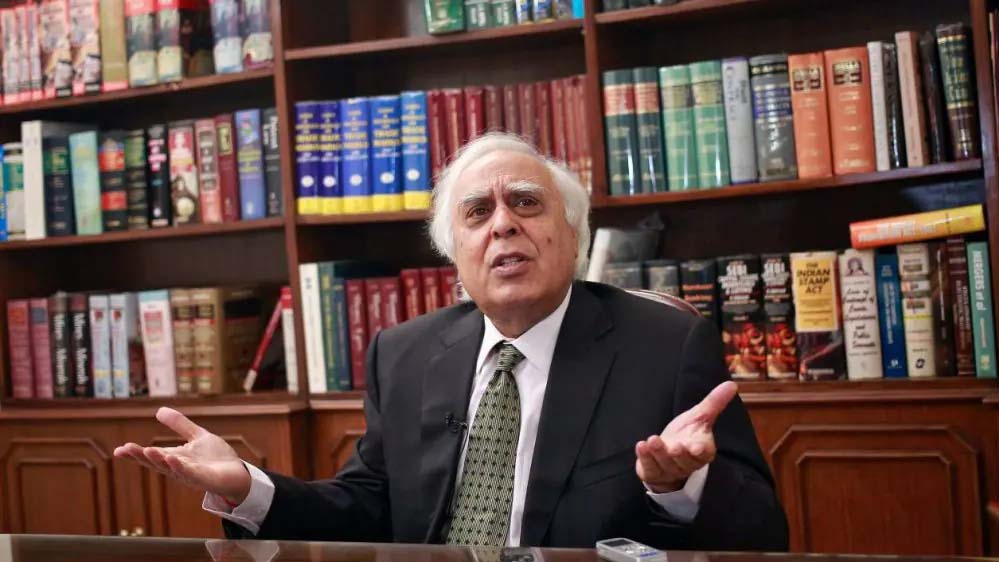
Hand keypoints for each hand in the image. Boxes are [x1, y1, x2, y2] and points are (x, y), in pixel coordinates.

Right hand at [114, 407, 251, 504]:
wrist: (237, 473)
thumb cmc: (216, 458)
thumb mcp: (197, 436)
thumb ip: (180, 425)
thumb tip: (159, 410)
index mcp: (175, 458)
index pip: (152, 455)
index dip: (136, 454)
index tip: (119, 450)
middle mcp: (179, 468)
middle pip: (156, 463)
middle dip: (141, 457)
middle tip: (125, 449)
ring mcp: (191, 475)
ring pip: (171, 469)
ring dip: (159, 460)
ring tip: (146, 451)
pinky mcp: (204, 479)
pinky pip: (190, 473)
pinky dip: (180, 467)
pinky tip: (171, 459)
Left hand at [635, 381, 737, 493]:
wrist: (667, 455)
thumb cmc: (687, 435)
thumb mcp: (699, 417)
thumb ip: (714, 403)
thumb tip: (731, 384)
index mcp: (701, 450)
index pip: (704, 453)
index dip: (700, 451)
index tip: (696, 448)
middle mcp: (687, 462)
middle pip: (684, 461)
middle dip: (678, 453)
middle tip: (673, 446)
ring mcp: (669, 469)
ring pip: (665, 463)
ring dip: (658, 452)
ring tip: (652, 440)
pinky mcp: (653, 472)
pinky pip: (650, 468)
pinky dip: (645, 457)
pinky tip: (641, 445)